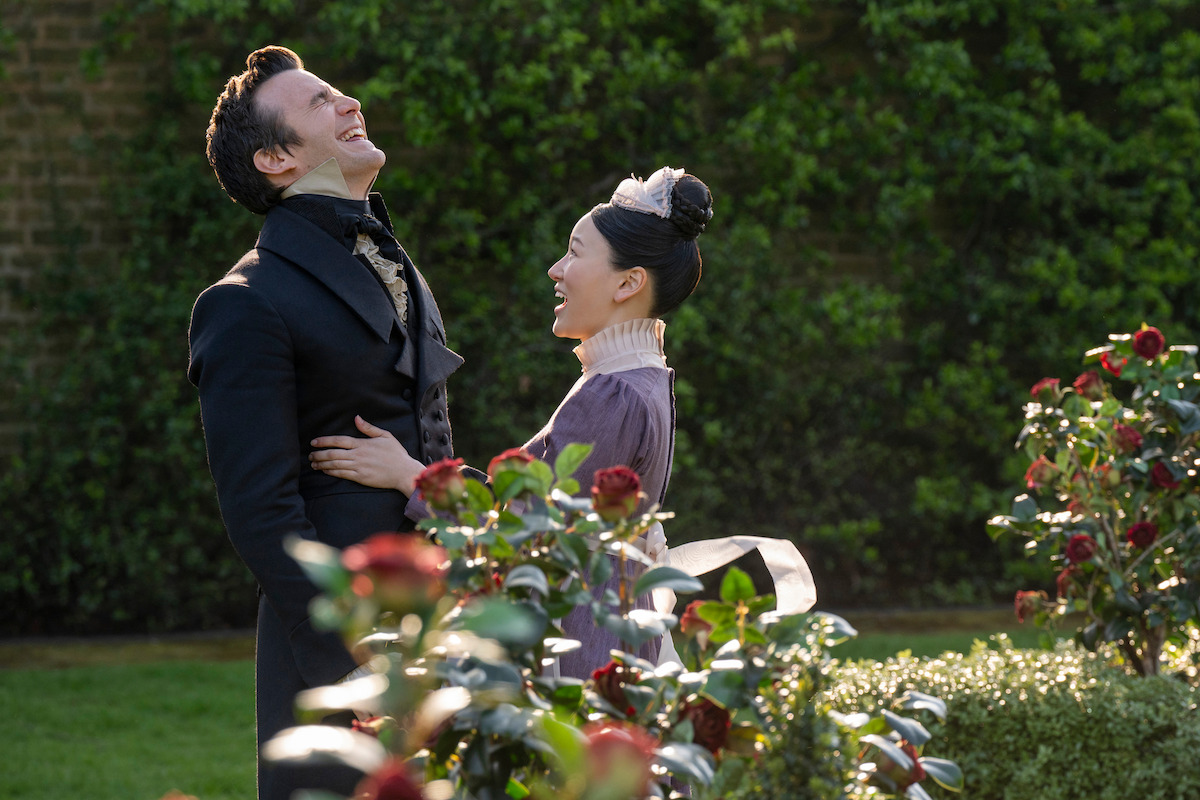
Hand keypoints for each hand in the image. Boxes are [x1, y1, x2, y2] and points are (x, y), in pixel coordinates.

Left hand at [310, 416, 424, 492]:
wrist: (403, 472)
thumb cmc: (396, 454)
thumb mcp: (385, 436)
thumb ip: (369, 428)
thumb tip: (356, 418)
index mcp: (363, 444)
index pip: (339, 440)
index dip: (324, 441)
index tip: (313, 442)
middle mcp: (358, 455)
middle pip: (333, 453)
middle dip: (319, 454)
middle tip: (310, 455)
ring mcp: (358, 467)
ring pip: (335, 464)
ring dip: (322, 463)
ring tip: (313, 463)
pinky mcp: (360, 477)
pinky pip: (342, 474)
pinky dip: (331, 472)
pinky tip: (325, 470)